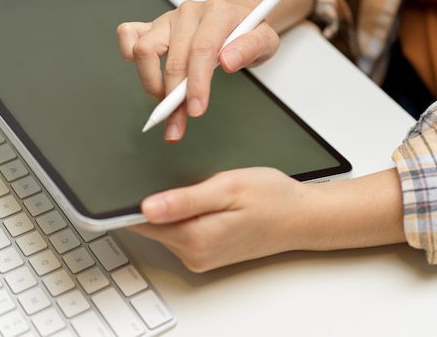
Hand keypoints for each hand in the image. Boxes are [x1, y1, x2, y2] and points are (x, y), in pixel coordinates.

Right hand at [117, 0, 279, 141]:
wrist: (235, 16)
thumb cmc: (247, 32)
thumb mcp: (265, 41)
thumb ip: (251, 48)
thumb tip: (227, 61)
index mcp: (217, 13)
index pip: (201, 50)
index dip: (196, 84)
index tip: (196, 110)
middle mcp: (189, 13)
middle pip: (173, 58)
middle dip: (174, 98)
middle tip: (178, 123)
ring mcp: (167, 18)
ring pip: (143, 50)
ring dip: (151, 84)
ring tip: (167, 103)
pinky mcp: (152, 26)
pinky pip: (128, 35)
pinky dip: (129, 56)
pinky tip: (147, 76)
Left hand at [128, 167, 315, 271]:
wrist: (302, 217)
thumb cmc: (272, 198)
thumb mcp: (227, 188)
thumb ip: (184, 200)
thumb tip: (146, 208)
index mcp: (195, 238)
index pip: (141, 223)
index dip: (134, 199)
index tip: (136, 179)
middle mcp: (194, 255)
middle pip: (153, 226)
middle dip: (157, 200)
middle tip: (185, 177)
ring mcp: (201, 258)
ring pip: (167, 229)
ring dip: (174, 208)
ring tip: (204, 189)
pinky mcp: (208, 254)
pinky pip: (183, 233)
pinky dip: (187, 216)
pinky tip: (209, 202)